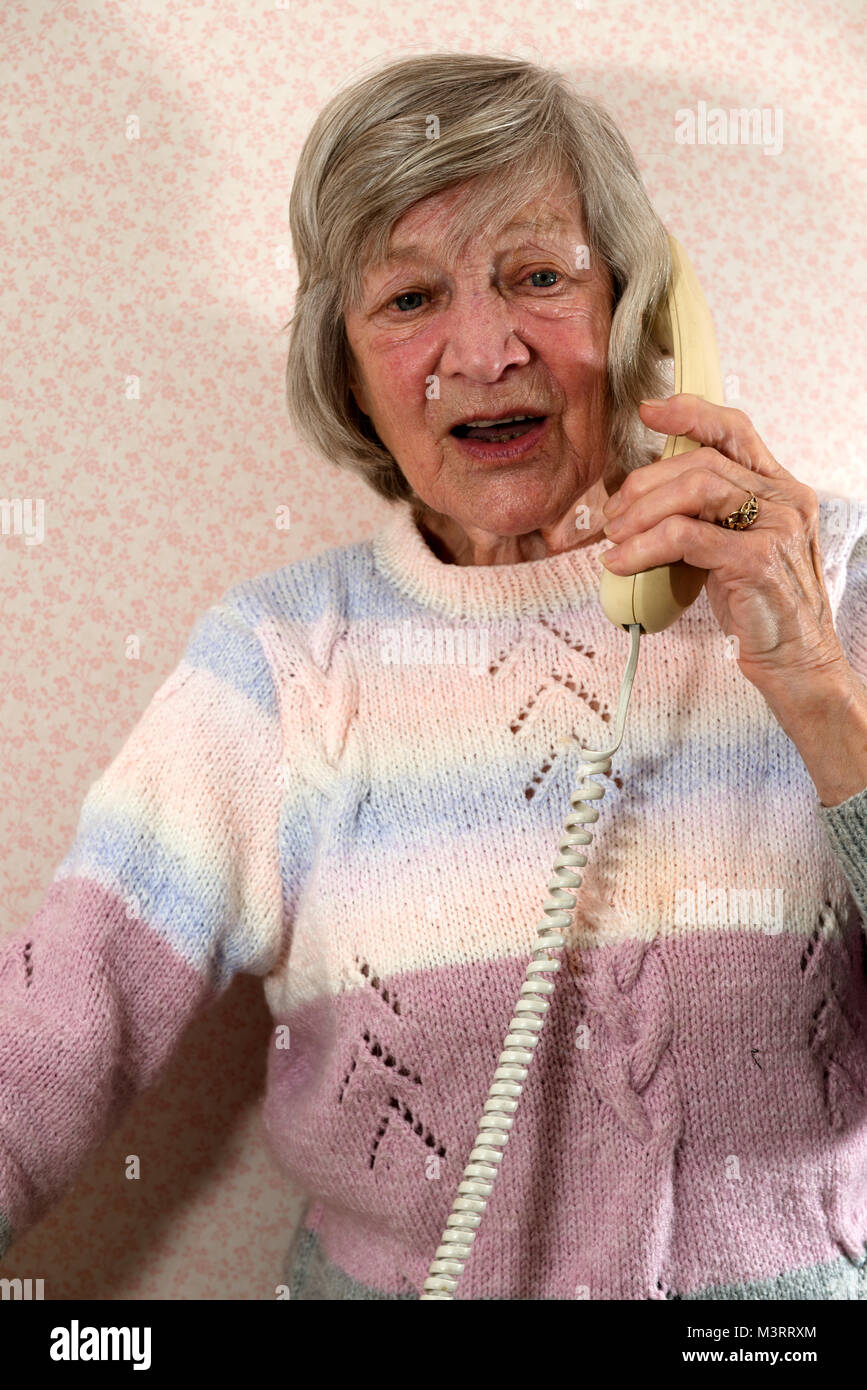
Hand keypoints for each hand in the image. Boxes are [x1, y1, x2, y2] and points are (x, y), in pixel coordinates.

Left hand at [599, 394, 850, 698]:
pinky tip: (622, 563)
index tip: (649, 412)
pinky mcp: (757, 560)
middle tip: (613, 513)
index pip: (735, 431)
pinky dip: (644, 547)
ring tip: (615, 537)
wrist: (798, 663)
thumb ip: (708, 518)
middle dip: (645, 482)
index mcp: (780, 490)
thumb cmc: (762, 610)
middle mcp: (785, 500)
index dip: (690, 413)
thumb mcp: (734, 551)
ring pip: (694, 490)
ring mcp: (776, 527)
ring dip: (641, 511)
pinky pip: (686, 536)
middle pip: (702, 462)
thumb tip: (645, 501)